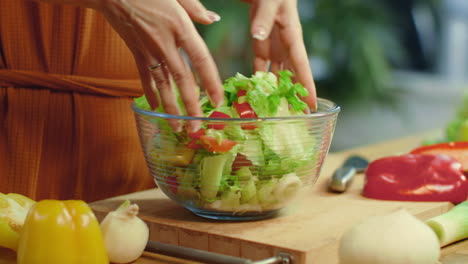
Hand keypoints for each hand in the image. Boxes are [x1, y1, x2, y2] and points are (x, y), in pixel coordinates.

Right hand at [89, 0, 223, 129]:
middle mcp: (165, 43)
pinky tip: (156, 108)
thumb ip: (196, 8)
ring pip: (162, 84)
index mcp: (179, 27)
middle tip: (197, 127)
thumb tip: (214, 19)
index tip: (217, 101)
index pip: (200, 59)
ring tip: (178, 128)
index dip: (210, 82)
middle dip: (190, 106)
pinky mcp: (136, 52)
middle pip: (181, 80)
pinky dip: (150, 93)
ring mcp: (148, 50)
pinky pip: (145, 77)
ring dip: (170, 108)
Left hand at [245, 0, 316, 109]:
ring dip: (278, 91)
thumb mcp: (270, 2)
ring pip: (278, 74)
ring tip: (278, 111)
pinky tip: (254, 93)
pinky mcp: (262, 44)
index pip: (301, 65)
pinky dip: (258, 79)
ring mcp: (275, 47)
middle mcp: (286, 46)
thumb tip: (257, 37)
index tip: (313, 104)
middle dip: (296, 95)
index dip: (307, 85)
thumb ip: (264, 19)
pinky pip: (261, 66)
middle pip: (293, 75)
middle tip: (299, 117)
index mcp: (292, 37)